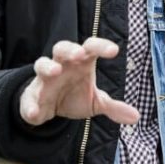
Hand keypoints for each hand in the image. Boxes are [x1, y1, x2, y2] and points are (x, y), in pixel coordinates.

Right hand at [19, 37, 139, 126]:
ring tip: (55, 71)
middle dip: (70, 49)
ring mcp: (44, 79)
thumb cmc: (74, 96)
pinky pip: (28, 97)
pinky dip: (30, 105)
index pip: (90, 48)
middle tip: (79, 54)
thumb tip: (136, 117)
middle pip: (62, 48)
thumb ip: (113, 107)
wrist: (48, 108)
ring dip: (47, 66)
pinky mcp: (31, 96)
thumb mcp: (95, 102)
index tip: (114, 51)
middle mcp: (62, 66)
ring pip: (41, 64)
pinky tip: (34, 112)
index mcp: (80, 63)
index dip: (101, 46)